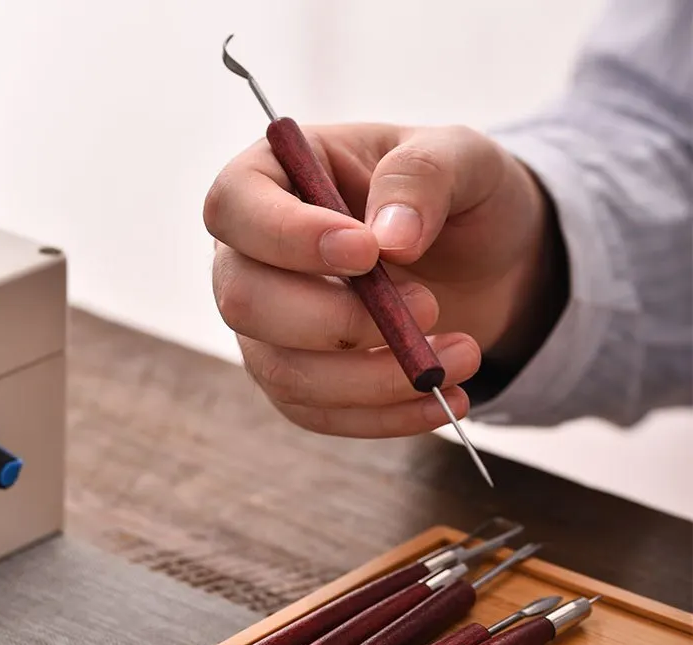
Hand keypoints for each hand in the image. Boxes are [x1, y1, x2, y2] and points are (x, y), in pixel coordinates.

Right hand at [204, 123, 556, 437]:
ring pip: (282, 370)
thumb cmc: (453, 196)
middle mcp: (253, 258)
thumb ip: (423, 176)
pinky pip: (317, 412)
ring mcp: (269, 327)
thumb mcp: (460, 157)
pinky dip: (381, 416)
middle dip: (336, 320)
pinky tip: (440, 398)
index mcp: (273, 179)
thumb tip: (390, 240)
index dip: (288, 236)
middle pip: (244, 301)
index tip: (367, 253)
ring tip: (459, 357)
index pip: (235, 208)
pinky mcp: (298, 379)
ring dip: (373, 377)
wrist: (479, 261)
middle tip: (427, 308)